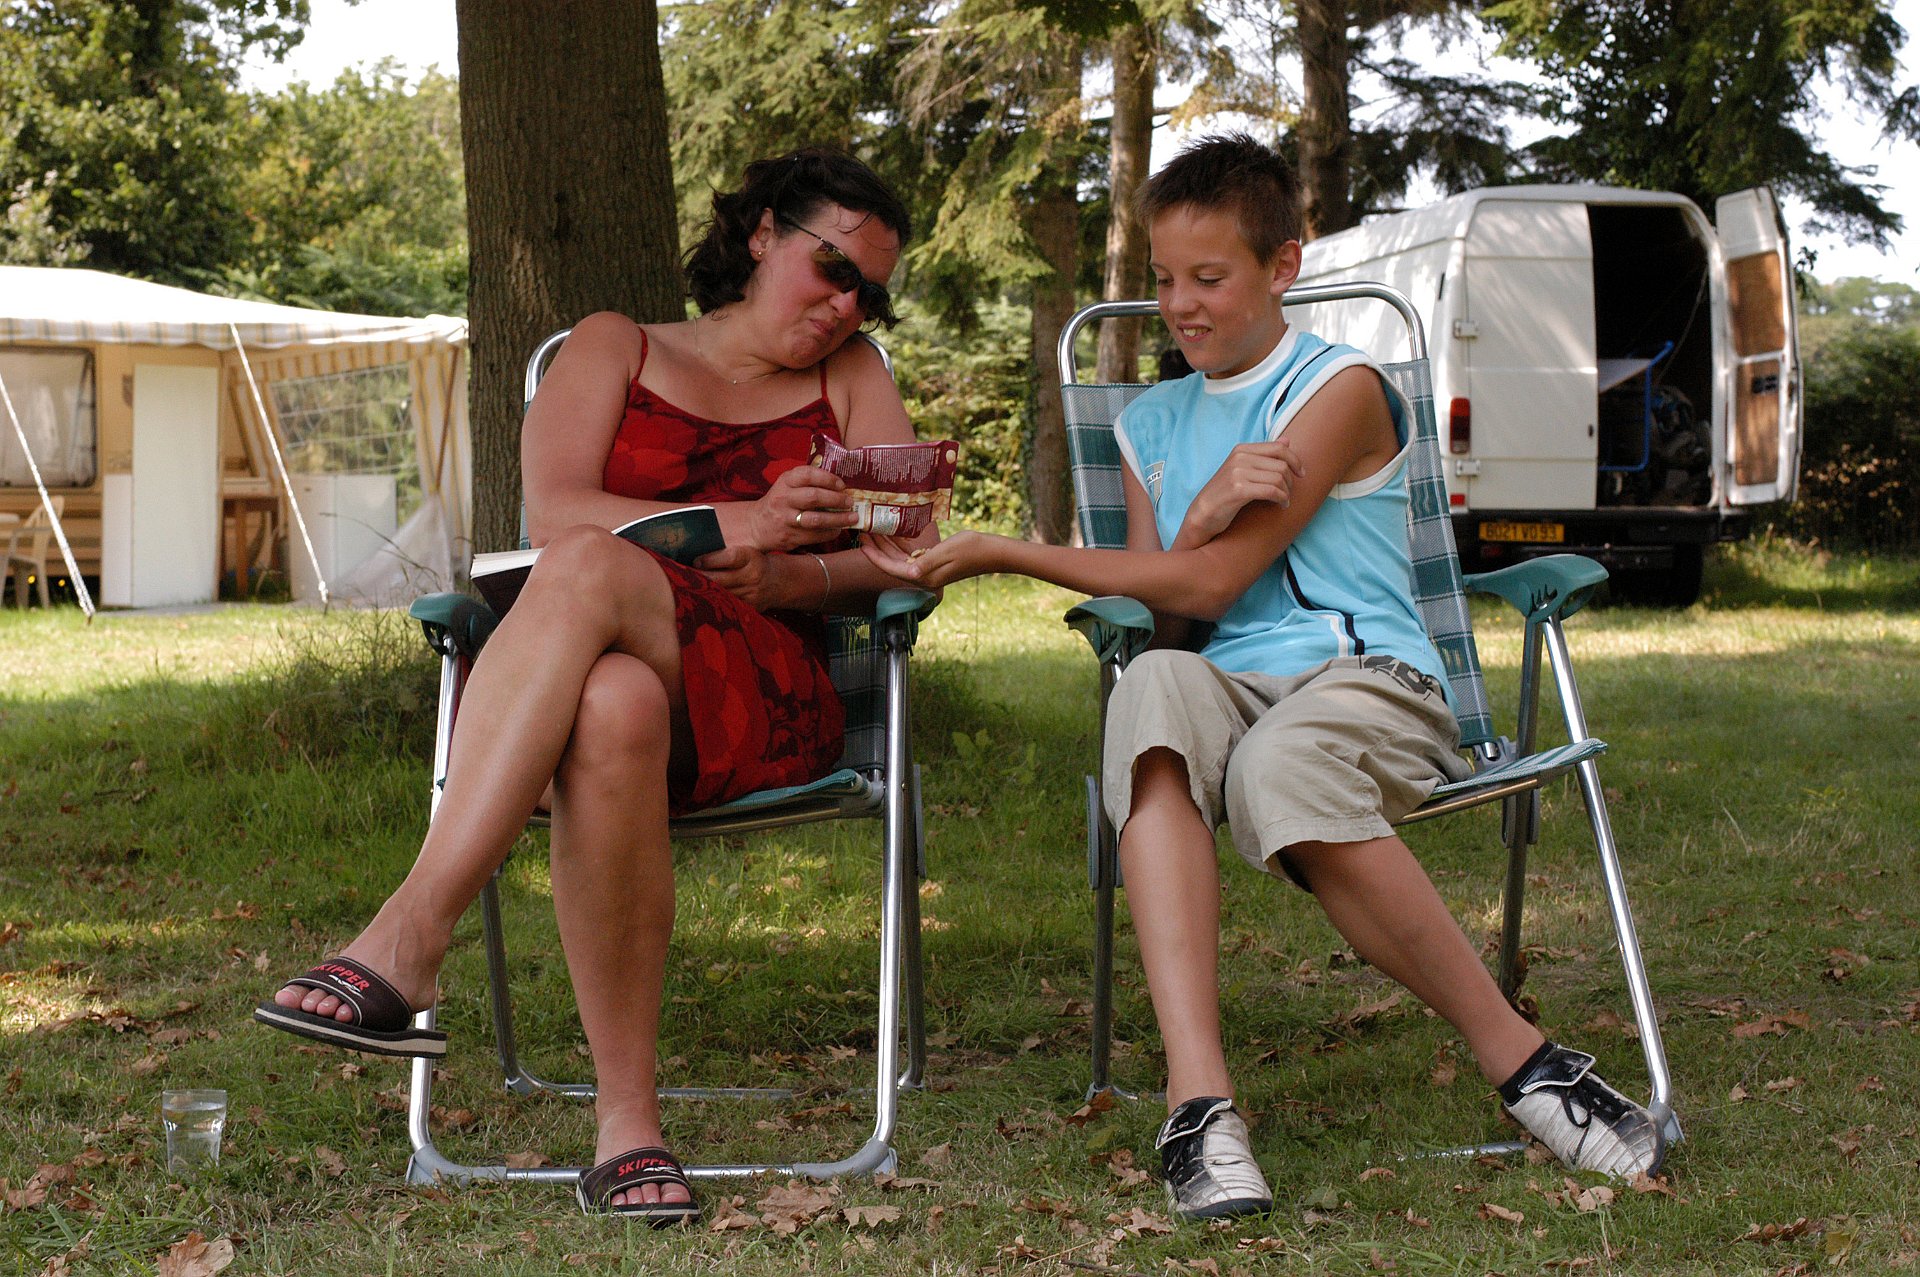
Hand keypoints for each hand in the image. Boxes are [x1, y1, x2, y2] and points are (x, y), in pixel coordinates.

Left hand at [695, 544, 782, 610]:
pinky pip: (729, 605)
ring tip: (689, 588)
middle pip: (721, 579)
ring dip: (705, 591)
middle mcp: (753, 576)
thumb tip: (696, 559)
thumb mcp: (746, 553)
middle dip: (701, 578)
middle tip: (684, 577)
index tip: (696, 561)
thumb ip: (726, 555)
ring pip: (722, 594)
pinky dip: (715, 602)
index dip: (710, 560)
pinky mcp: (751, 607)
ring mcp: (752, 594)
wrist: (779, 582)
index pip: (730, 558)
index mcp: (752, 558)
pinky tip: (704, 599)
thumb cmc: (755, 563)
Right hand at [746, 465, 856, 551]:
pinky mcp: (789, 536)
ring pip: (816, 519)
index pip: (808, 475)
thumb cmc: (780, 502)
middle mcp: (784, 498)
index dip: (828, 479)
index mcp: (785, 481)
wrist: (757, 526)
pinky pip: (815, 536)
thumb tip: (840, 486)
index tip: (842, 485)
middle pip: (814, 497)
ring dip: (838, 519)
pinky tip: (838, 530)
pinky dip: (830, 533)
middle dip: (836, 500)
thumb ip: (808, 482)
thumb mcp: (788, 485)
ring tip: (852, 518)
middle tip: (850, 502)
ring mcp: (786, 519)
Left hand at [860, 530, 995, 587]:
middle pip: (892, 564)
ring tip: (873, 529)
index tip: (862, 542)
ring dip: (886, 545)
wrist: (992, 552)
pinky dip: (900, 545)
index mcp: (924, 576)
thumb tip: (909, 572)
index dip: (875, 556)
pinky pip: (910, 555)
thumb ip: (927, 562)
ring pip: (899, 559)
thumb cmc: (972, 549)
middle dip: (876, 548)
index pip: (891, 568)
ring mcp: (928, 571)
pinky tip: (893, 532)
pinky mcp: (933, 563)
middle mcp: (923, 576)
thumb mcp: (948, 551)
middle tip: (863, 530)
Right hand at [1180, 440, 1304, 544]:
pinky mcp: (1238, 490)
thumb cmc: (1225, 493)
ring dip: (1286, 492)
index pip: (1279, 448)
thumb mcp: (1242, 469)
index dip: (1295, 461)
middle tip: (1288, 493)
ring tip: (1284, 501)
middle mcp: (1240, 458)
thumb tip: (1287, 440)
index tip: (1301, 474)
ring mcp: (1238, 473)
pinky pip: (1271, 491)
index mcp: (1242, 449)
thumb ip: (1264, 454)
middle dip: (1290, 481)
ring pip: (1278, 478)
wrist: (1203, 513)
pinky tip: (1281, 505)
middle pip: (1281, 465)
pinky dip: (1281, 499)